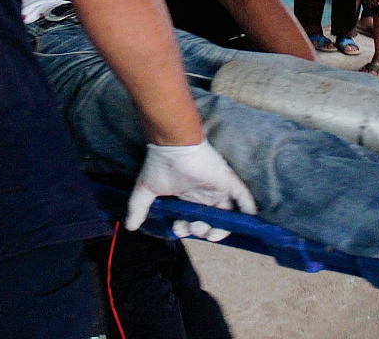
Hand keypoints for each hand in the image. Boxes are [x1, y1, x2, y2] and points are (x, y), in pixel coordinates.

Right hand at [126, 140, 257, 241]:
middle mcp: (204, 193)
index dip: (188, 229)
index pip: (193, 218)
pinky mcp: (227, 181)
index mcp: (188, 195)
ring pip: (227, 213)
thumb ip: (138, 208)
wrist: (171, 145)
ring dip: (222, 228)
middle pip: (210, 219)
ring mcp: (217, 187)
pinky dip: (248, 209)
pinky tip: (249, 220)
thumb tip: (129, 226)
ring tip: (211, 234)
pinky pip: (244, 197)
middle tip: (194, 230)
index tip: (178, 230)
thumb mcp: (146, 191)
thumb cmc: (160, 165)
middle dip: (203, 231)